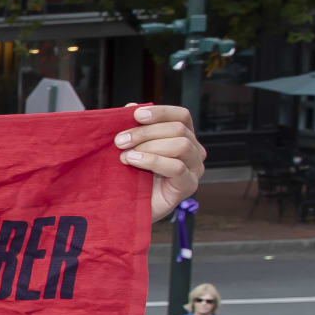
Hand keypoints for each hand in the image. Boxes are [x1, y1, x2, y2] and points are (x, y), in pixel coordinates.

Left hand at [116, 105, 204, 222]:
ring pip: (181, 145)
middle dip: (145, 132)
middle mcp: (194, 151)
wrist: (128, 208)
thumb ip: (132, 127)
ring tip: (125, 155)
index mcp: (184, 136)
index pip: (182, 115)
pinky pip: (177, 167)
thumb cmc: (130, 175)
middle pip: (178, 129)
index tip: (136, 114)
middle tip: (119, 140)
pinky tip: (134, 161)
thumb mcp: (130, 147)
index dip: (160, 112)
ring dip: (149, 146)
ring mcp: (194, 169)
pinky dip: (153, 161)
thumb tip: (131, 106)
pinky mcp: (188, 186)